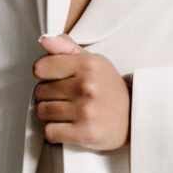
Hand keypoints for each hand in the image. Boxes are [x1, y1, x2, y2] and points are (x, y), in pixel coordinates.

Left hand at [33, 33, 130, 149]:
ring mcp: (85, 110)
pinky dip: (55, 131)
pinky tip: (67, 125)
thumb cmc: (109, 88)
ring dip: (50, 114)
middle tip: (64, 97)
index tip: (52, 78)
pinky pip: (50, 132)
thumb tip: (45, 40)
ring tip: (66, 111)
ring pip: (42, 112)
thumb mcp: (92, 61)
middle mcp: (86, 86)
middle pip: (40, 91)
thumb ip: (66, 48)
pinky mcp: (84, 133)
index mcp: (87, 64)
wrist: (132, 115)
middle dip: (48, 95)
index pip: (41, 67)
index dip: (44, 74)